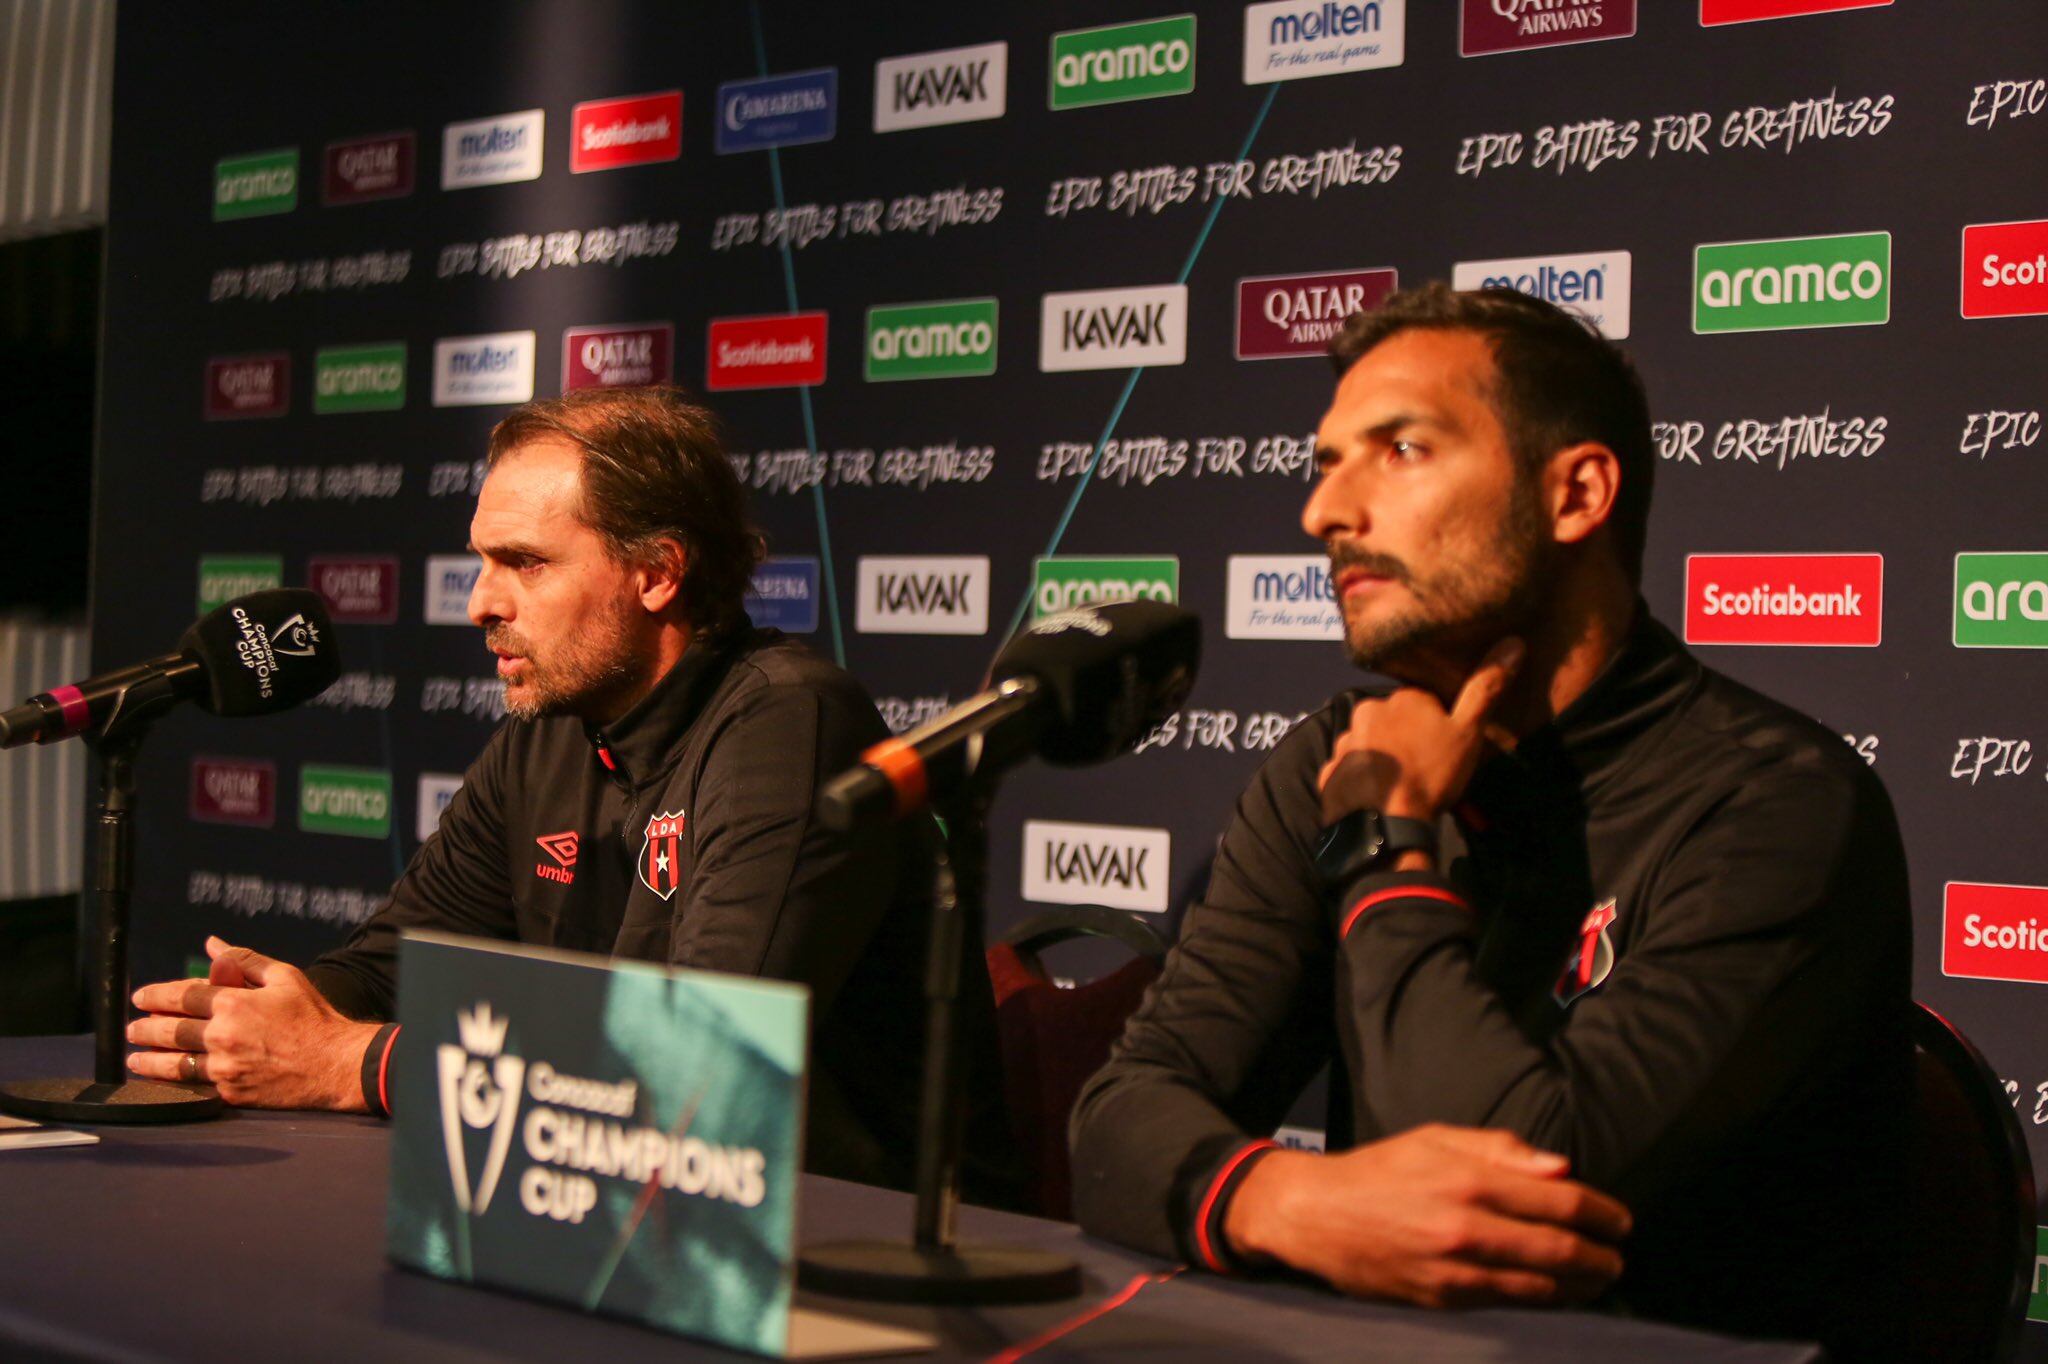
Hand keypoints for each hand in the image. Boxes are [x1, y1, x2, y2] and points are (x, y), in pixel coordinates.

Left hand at [127, 936, 377, 1110]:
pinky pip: (192, 1086)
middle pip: (170, 1029)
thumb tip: (212, 945)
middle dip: (145, 1027)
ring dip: (148, 1059)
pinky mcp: (230, 1091)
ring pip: (173, 1062)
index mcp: (235, 1002)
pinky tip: (160, 1081)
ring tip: (135, 1058)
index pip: (183, 995)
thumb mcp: (285, 977)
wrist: (335, 1064)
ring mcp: (224, 1066)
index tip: (141, 996)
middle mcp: (222, 1034)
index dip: (156, 995)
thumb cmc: (314, 1017)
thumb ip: (245, 960)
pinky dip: (171, 1083)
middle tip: (133, 1028)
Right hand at [1223, 1124, 1628, 1307]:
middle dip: (1601, 1256)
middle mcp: (1467, 1227)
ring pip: (1540, 1285)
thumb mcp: (1435, 1139)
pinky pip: (1508, 1303)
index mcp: (1469, 1180)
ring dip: (1581, 1286)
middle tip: (1618, 1258)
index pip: (1561, 1202)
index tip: (1621, 1221)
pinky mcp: (1442, 1299)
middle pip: (1560, 1248)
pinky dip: (1542, 1300)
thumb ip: (1501, 1150)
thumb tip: (1561, 1168)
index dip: (1602, 1213)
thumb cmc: (1379, 1171)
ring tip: (1599, 1279)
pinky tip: (1557, 1293)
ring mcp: (1455, 1269)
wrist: (1315, 1216)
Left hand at [1318, 638, 1522, 824]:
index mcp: (1400, 698)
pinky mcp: (1329, 773)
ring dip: (1384, 761)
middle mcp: (1365, 712)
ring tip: (1403, 790)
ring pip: (1371, 746)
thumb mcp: (1468, 732)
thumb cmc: (1430, 774)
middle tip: (1426, 772)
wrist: (1383, 825)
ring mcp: (1343, 743)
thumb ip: (1485, 689)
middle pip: (1393, 722)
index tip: (1445, 748)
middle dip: (1408, 740)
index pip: (1422, 701)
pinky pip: (1350, 772)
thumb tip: (1513, 643)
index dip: (1437, 725)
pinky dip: (1362, 782)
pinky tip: (1378, 800)